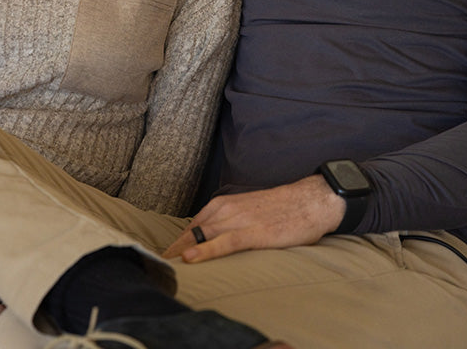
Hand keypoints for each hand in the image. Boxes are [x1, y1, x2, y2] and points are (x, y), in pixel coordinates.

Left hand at [162, 175, 344, 262]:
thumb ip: (232, 222)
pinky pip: (224, 243)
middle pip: (191, 233)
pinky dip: (206, 251)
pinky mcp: (254, 232)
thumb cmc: (283, 208)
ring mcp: (239, 220)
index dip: (177, 244)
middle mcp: (226, 209)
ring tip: (163, 268)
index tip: (165, 258)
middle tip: (157, 266)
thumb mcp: (250, 211)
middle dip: (173, 251)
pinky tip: (191, 259)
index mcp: (224, 204)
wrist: (310, 199)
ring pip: (202, 237)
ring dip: (181, 253)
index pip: (192, 226)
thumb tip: (216, 240)